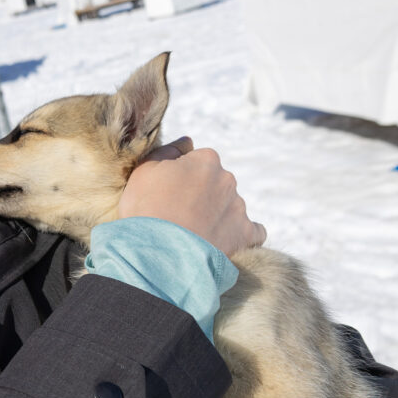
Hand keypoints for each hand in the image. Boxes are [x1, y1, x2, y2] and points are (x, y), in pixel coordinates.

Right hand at [116, 137, 265, 255]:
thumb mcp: (144, 171)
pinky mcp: (246, 235)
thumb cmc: (147, 209)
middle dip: (201, 195)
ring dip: (217, 215)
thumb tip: (187, 142)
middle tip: (178, 214)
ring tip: (193, 234)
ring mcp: (239, 207)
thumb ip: (168, 151)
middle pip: (216, 182)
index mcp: (206, 160)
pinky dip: (241, 235)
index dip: (181, 177)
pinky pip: (253, 232)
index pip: (197, 161)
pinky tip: (225, 242)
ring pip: (230, 206)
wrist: (161, 254)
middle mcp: (228, 179)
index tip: (168, 193)